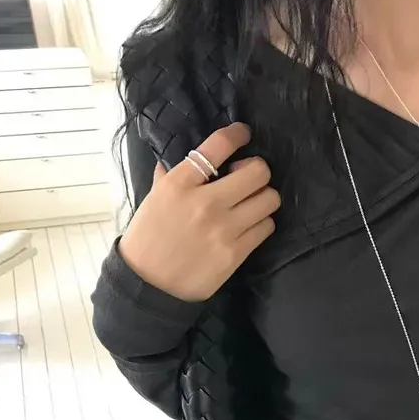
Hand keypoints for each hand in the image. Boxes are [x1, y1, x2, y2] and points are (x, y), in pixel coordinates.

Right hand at [119, 122, 280, 301]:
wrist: (149, 285)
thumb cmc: (148, 238)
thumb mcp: (153, 199)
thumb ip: (172, 175)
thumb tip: (187, 157)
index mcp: (179, 183)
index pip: (218, 146)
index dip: (238, 134)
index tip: (244, 134)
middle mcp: (205, 202)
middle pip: (258, 172)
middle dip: (257, 171)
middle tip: (247, 178)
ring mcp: (224, 229)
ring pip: (269, 200)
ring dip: (264, 198)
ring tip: (250, 203)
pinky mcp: (236, 253)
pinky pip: (266, 227)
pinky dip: (262, 223)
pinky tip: (249, 225)